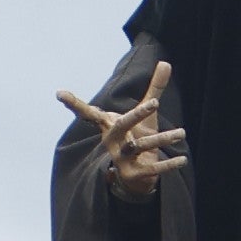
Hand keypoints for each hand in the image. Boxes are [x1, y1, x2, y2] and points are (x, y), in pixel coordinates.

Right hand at [56, 67, 182, 197]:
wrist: (134, 177)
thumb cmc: (136, 138)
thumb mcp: (144, 114)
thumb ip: (154, 89)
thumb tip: (165, 62)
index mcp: (109, 125)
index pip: (89, 112)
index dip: (74, 104)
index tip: (59, 93)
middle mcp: (112, 141)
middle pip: (122, 126)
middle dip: (137, 114)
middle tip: (154, 102)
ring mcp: (121, 159)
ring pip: (141, 146)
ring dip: (162, 139)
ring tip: (182, 132)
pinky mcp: (133, 175)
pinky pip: (151, 169)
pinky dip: (168, 165)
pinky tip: (182, 159)